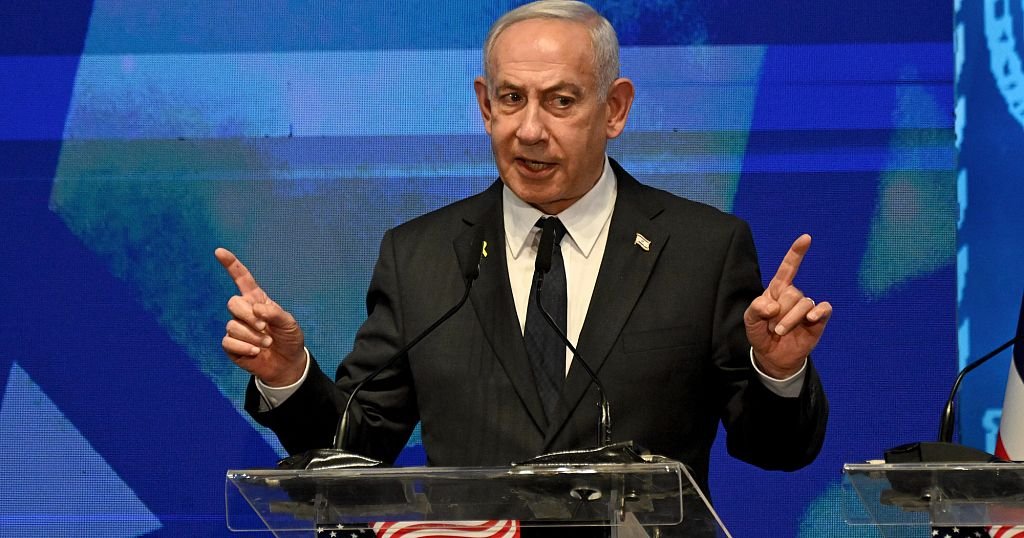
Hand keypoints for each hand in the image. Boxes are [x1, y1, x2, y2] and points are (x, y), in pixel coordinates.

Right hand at [216, 248, 305, 386]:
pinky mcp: (231, 345)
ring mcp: (235, 328)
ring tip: (266, 344)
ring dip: (253, 336)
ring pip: (232, 325)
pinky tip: (255, 352)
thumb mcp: (289, 323)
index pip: (242, 279)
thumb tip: (256, 309)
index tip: (219, 251)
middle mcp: (244, 312)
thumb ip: (275, 313)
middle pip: (233, 303)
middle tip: (265, 328)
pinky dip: (244, 347)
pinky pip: (228, 341)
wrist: (287, 363)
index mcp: (257, 300)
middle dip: (249, 316)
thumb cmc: (288, 338)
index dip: (231, 265)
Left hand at [743, 234, 831, 378]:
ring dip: (789, 319)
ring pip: (804, 303)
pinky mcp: (818, 320)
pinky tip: (810, 319)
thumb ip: (755, 309)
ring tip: (780, 332)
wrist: (772, 356)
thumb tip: (773, 306)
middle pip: (792, 292)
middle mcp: (793, 295)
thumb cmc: (761, 333)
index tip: (806, 238)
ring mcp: (806, 307)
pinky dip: (818, 312)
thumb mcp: (750, 320)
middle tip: (772, 327)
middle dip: (779, 312)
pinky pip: (823, 309)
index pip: (787, 268)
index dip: (796, 253)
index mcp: (776, 290)